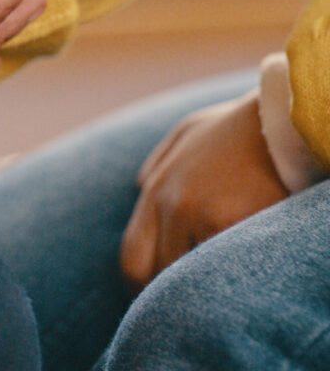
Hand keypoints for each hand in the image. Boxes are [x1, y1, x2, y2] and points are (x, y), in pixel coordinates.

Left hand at [120, 92, 289, 290]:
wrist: (285, 115)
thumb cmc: (241, 125)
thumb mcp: (188, 133)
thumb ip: (159, 164)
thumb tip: (140, 186)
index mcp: (157, 189)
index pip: (131, 259)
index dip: (142, 286)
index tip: (160, 296)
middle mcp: (171, 205)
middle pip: (154, 275)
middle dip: (167, 293)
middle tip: (188, 301)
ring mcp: (201, 215)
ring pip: (188, 274)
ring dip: (201, 283)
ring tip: (218, 282)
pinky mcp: (234, 223)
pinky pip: (222, 267)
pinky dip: (231, 275)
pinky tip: (244, 272)